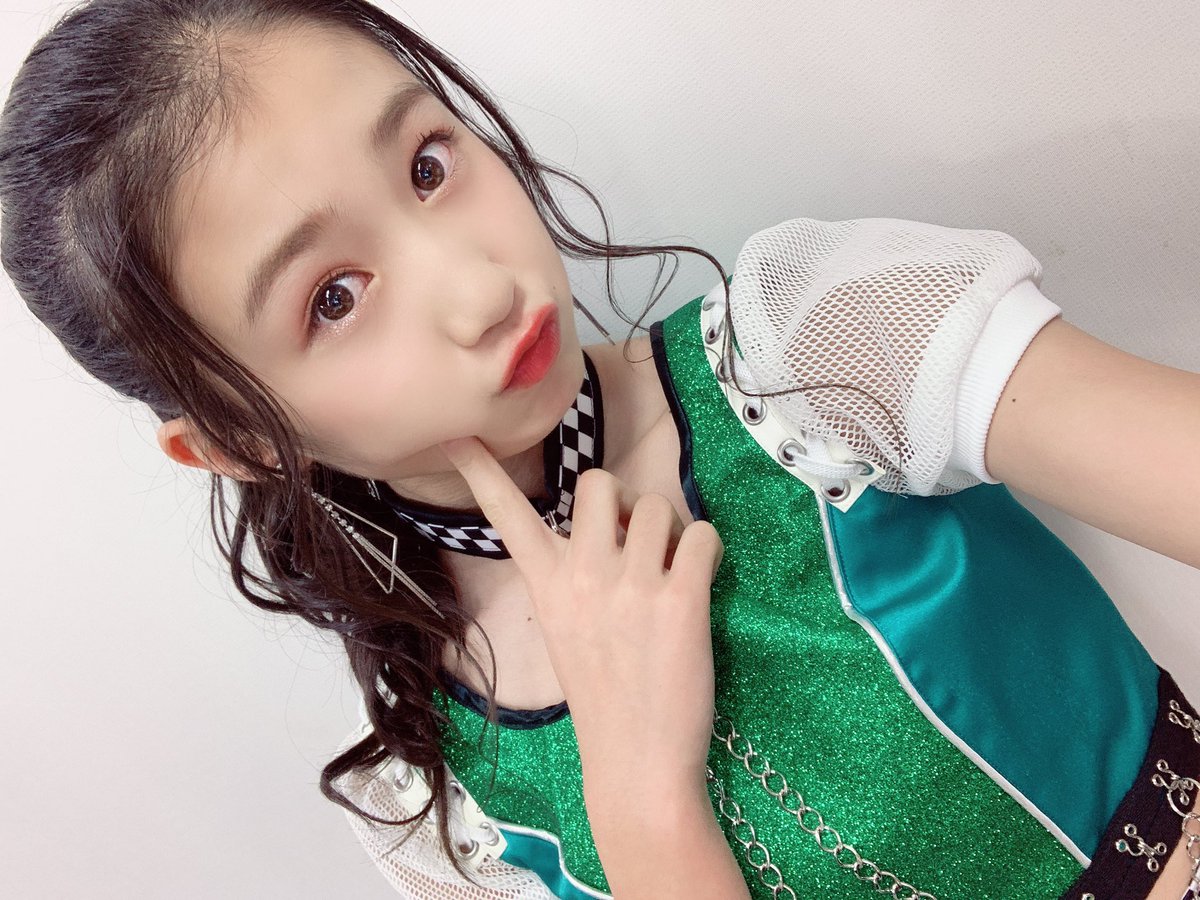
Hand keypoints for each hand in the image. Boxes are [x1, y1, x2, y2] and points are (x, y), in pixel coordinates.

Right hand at [440, 437, 723, 797]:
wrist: (636, 764)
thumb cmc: (604, 699)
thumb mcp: (566, 631)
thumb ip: (576, 578)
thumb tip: (618, 533)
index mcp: (547, 584)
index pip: (507, 515)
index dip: (481, 472)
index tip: (456, 434)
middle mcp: (582, 575)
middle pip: (599, 482)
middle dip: (624, 503)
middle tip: (637, 543)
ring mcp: (630, 585)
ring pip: (656, 504)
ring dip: (671, 530)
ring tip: (670, 574)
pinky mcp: (681, 599)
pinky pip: (702, 535)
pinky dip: (708, 552)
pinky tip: (700, 583)